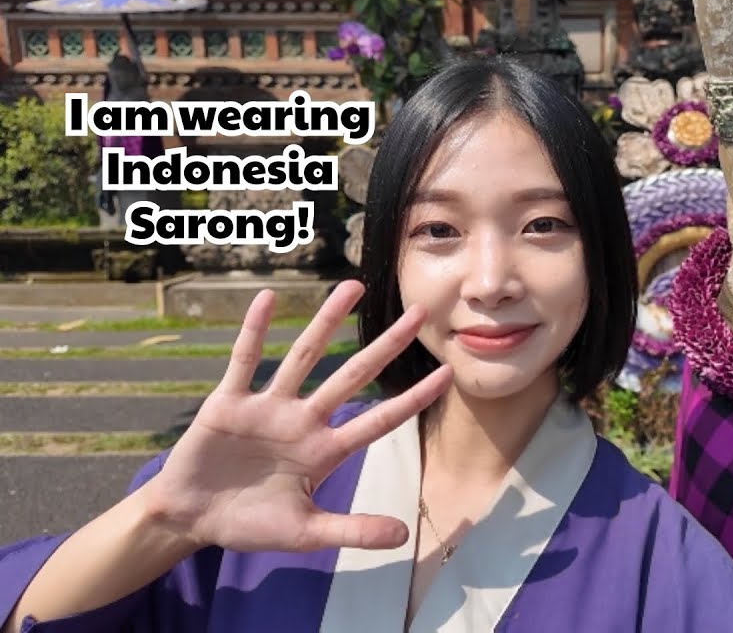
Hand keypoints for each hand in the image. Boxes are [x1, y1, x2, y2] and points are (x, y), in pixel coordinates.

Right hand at [140, 280, 449, 552]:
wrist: (191, 518)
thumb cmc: (249, 524)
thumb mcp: (305, 533)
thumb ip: (352, 530)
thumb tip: (404, 538)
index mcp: (326, 451)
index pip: (380, 420)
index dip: (412, 398)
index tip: (447, 374)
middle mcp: (303, 421)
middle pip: (353, 375)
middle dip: (386, 346)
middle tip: (417, 314)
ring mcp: (268, 407)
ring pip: (305, 356)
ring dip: (327, 322)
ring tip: (353, 288)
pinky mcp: (229, 403)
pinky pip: (245, 359)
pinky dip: (255, 329)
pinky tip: (269, 298)